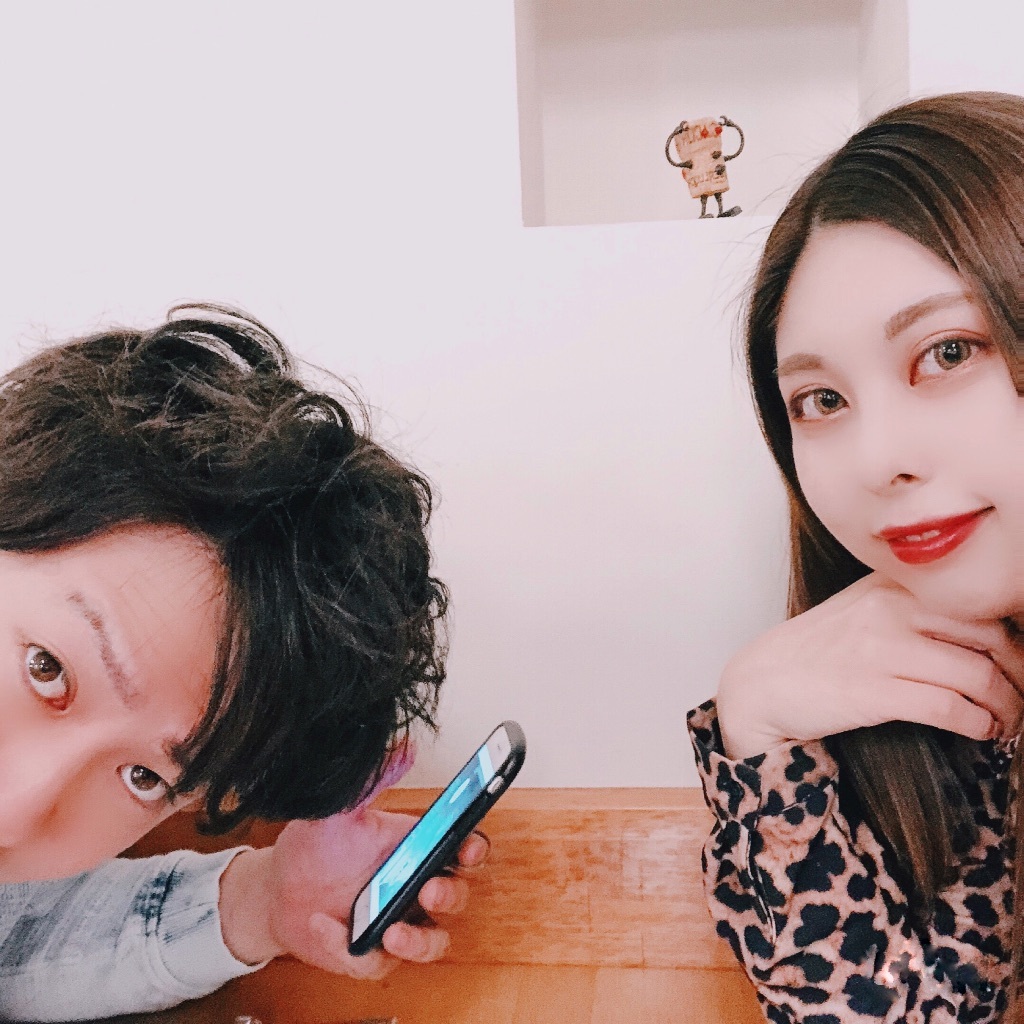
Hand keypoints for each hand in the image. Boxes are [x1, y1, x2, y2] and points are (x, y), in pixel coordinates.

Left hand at [219, 808, 488, 977]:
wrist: (275, 892)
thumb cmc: (316, 849)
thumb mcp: (340, 809)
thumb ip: (372, 781)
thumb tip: (402, 748)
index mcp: (414, 850)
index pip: (461, 849)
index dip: (473, 848)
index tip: (468, 846)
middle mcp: (412, 887)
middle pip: (456, 895)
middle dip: (450, 894)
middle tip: (428, 888)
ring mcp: (395, 924)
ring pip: (433, 942)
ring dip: (420, 942)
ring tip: (393, 932)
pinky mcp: (368, 954)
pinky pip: (375, 962)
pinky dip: (354, 951)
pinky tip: (329, 926)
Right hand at [716, 572, 1023, 759]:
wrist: (762, 682)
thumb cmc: (813, 652)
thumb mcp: (860, 610)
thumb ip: (908, 608)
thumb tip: (980, 632)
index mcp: (889, 585)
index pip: (977, 604)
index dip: (1015, 639)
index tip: (1021, 664)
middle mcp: (888, 609)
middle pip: (989, 636)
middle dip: (1019, 673)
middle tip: (1023, 696)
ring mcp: (880, 650)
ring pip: (977, 675)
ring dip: (1006, 707)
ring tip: (1007, 722)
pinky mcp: (873, 692)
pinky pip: (950, 707)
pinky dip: (979, 724)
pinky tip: (981, 732)